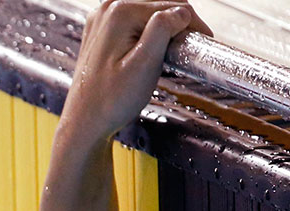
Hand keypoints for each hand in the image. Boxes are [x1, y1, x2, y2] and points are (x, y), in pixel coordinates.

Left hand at [61, 0, 211, 147]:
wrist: (85, 120)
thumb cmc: (110, 100)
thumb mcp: (144, 64)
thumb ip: (162, 30)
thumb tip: (181, 11)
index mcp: (119, 13)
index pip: (173, 6)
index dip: (194, 24)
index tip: (204, 42)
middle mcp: (107, 9)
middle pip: (161, 3)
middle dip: (179, 23)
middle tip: (186, 48)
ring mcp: (101, 19)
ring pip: (149, 10)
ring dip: (164, 25)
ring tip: (170, 51)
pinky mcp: (102, 31)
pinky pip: (135, 21)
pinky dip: (148, 30)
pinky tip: (151, 49)